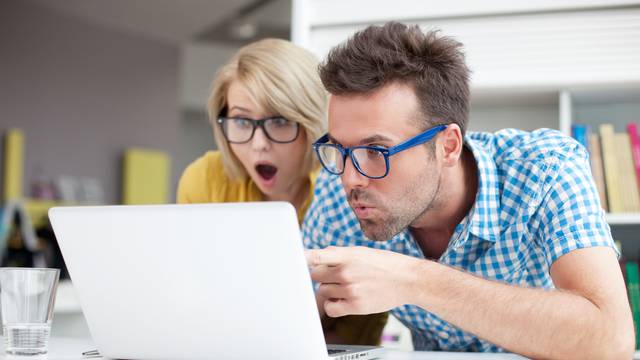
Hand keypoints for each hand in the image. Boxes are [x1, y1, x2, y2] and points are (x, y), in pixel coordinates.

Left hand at [305, 246, 419, 316]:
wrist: (407, 280)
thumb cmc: (384, 264)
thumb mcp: (361, 251)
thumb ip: (338, 254)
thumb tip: (317, 257)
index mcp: (348, 254)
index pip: (317, 256)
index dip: (302, 258)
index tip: (291, 260)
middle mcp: (347, 271)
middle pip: (315, 275)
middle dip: (321, 275)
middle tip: (334, 275)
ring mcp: (351, 289)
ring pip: (322, 291)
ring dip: (329, 289)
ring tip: (346, 286)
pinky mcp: (355, 306)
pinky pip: (330, 308)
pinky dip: (332, 305)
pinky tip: (341, 299)